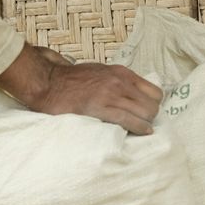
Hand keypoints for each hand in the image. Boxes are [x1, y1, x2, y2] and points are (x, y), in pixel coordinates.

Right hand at [0, 43, 163, 134]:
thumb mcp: (102, 72)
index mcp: (122, 73)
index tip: (147, 112)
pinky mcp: (100, 107)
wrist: (49, 81)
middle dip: (151, 116)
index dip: (153, 104)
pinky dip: (139, 128)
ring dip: (146, 124)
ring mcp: (111, 93)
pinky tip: (142, 132)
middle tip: (144, 123)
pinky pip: (128, 120)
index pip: (154, 91)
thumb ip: (119, 82)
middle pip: (153, 104)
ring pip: (145, 112)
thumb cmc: (73, 80)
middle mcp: (120, 81)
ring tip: (142, 130)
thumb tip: (134, 97)